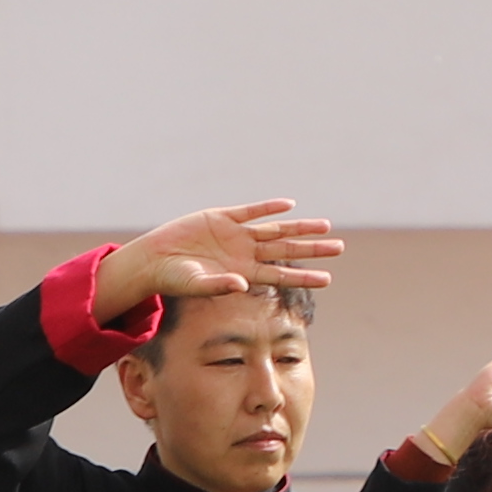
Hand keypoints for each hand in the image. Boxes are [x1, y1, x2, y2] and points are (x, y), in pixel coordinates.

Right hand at [91, 205, 342, 324]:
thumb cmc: (173, 279)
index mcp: (242, 273)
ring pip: (274, 230)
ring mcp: (234, 234)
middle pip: (285, 250)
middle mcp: (244, 253)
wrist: (153, 259)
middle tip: (339, 248)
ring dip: (298, 227)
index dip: (304, 276)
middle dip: (312, 249)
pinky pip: (249, 211)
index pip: (281, 274)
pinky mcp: (221, 217)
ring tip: (324, 226)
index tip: (328, 278)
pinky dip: (268, 208)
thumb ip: (219, 286)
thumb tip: (241, 285)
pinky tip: (288, 205)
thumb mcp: (197, 284)